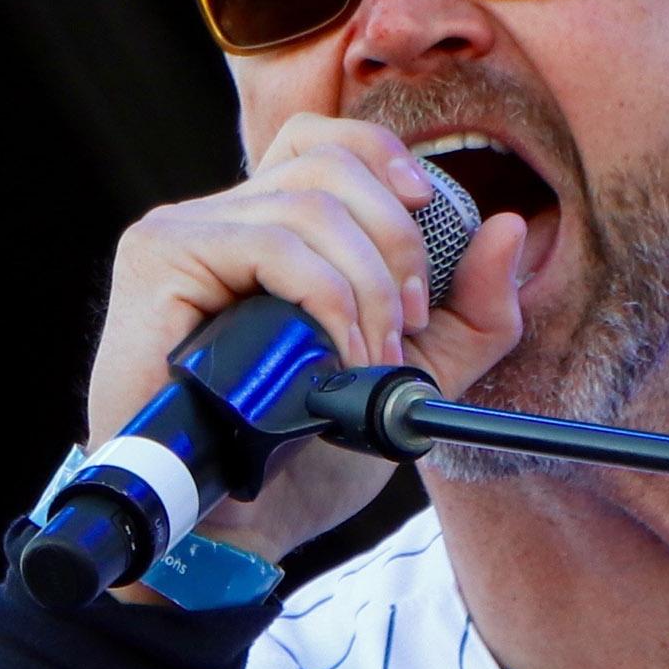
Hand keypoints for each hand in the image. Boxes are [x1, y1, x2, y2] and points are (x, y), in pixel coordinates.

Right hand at [88, 116, 527, 566]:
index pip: (321, 141)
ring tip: (372, 361)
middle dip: (397, 242)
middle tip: (412, 326)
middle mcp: (218, 217)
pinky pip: (270, 245)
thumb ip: (469, 312)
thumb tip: (509, 227)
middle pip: (329, 165)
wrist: (231, 527)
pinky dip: (327, 298)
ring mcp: (183, 232)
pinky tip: (335, 356)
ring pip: (310, 207)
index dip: (381, 155)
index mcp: (264, 228)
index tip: (429, 208)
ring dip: (368, 288)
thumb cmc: (300, 455)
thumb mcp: (413, 376)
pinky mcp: (159, 259)